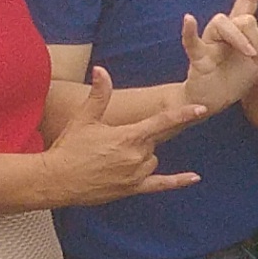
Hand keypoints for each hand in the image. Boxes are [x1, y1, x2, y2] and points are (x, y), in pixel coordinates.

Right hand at [35, 66, 209, 207]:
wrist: (56, 180)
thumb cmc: (69, 148)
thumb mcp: (84, 118)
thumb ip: (99, 94)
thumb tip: (101, 70)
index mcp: (128, 136)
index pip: (162, 121)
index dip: (183, 114)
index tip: (202, 108)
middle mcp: (137, 155)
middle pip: (153, 141)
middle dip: (138, 139)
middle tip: (110, 143)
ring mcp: (136, 174)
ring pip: (152, 160)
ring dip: (141, 157)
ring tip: (110, 159)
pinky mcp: (132, 189)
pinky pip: (161, 185)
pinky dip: (178, 181)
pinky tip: (194, 178)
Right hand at [177, 0, 257, 112]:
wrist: (215, 100)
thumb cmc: (235, 77)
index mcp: (240, 31)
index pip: (247, 2)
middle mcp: (224, 32)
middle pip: (241, 17)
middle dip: (254, 35)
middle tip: (256, 55)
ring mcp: (209, 43)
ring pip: (222, 23)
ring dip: (239, 39)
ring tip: (249, 55)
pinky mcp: (198, 57)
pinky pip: (191, 42)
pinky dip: (189, 31)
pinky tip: (189, 19)